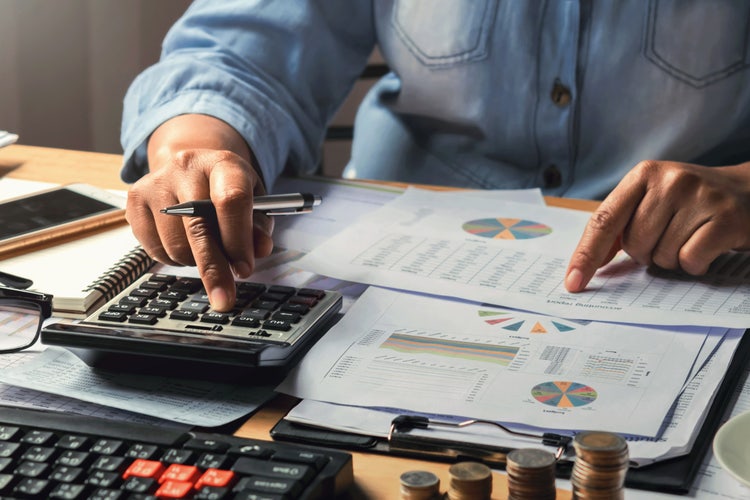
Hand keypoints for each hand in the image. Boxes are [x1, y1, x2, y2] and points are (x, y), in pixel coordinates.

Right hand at [126, 115, 273, 310]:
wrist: (191, 167)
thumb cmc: (227, 189)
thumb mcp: (253, 202)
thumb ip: (259, 227)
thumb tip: (260, 250)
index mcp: (223, 164)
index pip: (231, 200)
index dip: (238, 240)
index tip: (244, 270)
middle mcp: (187, 167)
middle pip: (199, 227)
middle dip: (214, 269)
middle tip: (224, 297)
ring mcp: (156, 182)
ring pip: (175, 244)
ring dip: (194, 262)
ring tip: (206, 252)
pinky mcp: (135, 200)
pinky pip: (154, 249)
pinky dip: (173, 259)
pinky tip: (184, 245)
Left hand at [565, 160, 749, 291]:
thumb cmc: (691, 203)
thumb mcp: (653, 201)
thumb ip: (620, 227)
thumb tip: (588, 263)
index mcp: (643, 175)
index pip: (604, 220)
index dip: (586, 255)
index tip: (573, 282)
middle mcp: (670, 180)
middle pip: (634, 244)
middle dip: (646, 253)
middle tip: (669, 237)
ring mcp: (700, 196)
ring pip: (661, 256)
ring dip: (672, 259)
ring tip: (690, 238)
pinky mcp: (726, 217)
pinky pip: (690, 260)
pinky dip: (694, 264)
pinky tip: (706, 247)